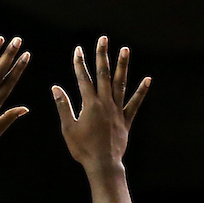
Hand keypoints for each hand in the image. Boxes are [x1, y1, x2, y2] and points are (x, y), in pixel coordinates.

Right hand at [52, 36, 149, 170]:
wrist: (103, 164)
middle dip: (102, 55)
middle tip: (103, 39)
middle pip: (103, 74)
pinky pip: (135, 103)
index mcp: (90, 104)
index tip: (78, 50)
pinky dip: (141, 91)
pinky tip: (147, 80)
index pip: (83, 79)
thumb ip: (64, 106)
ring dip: (122, 66)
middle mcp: (105, 103)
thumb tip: (55, 88)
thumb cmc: (83, 149)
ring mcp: (117, 110)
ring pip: (120, 83)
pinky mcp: (126, 120)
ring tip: (125, 49)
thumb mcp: (68, 128)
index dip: (79, 63)